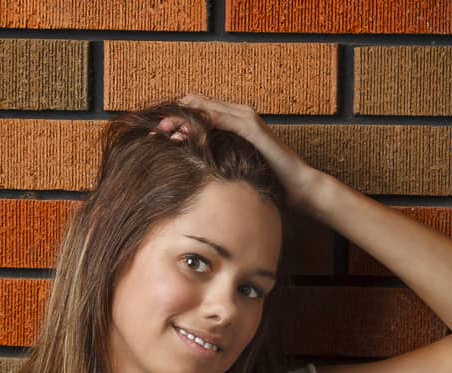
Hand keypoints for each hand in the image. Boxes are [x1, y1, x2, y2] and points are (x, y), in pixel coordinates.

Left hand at [154, 94, 326, 213]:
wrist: (297, 185)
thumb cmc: (269, 180)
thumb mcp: (237, 168)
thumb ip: (220, 162)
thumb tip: (197, 171)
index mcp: (234, 123)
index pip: (200, 114)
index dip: (178, 121)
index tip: (157, 135)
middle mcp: (239, 115)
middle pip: (199, 107)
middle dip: (175, 117)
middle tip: (154, 130)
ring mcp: (245, 118)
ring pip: (206, 110)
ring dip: (182, 118)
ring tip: (163, 129)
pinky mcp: (250, 127)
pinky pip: (220, 120)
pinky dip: (200, 124)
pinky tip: (184, 132)